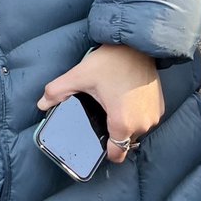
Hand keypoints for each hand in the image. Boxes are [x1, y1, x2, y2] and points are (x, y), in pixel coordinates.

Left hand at [38, 44, 163, 163]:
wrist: (138, 46)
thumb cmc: (110, 62)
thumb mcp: (79, 76)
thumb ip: (57, 92)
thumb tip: (41, 104)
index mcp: (122, 123)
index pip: (116, 154)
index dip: (104, 149)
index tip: (95, 136)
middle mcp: (142, 124)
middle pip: (123, 141)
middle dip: (111, 130)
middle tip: (100, 111)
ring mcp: (154, 116)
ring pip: (135, 130)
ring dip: (124, 121)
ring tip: (111, 101)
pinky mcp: (160, 107)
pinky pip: (145, 118)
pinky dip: (135, 113)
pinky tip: (124, 97)